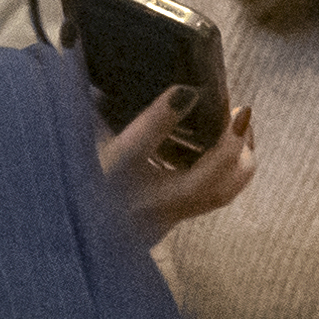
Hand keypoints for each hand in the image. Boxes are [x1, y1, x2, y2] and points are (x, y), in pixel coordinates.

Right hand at [98, 87, 255, 239]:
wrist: (78, 227)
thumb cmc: (95, 188)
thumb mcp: (119, 152)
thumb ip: (153, 122)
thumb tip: (187, 92)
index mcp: (173, 195)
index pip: (220, 166)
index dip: (235, 135)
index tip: (240, 108)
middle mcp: (183, 207)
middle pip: (235, 180)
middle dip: (241, 144)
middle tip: (230, 114)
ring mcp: (179, 213)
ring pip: (225, 186)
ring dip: (229, 154)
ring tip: (217, 125)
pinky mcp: (172, 211)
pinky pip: (210, 188)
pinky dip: (214, 164)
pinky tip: (192, 145)